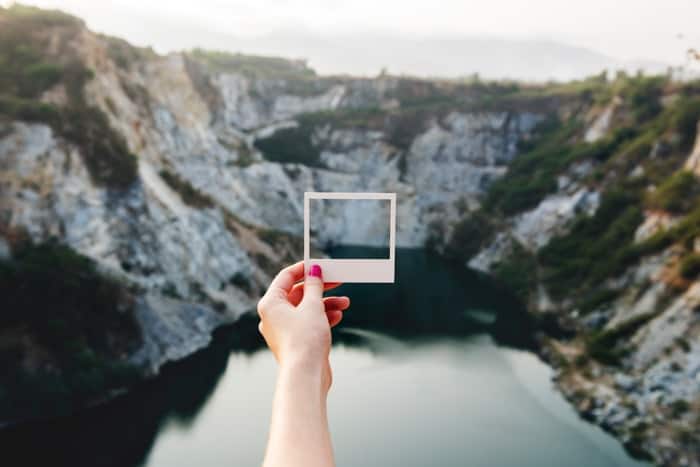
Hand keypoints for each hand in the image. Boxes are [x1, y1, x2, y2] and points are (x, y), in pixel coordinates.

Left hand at [257, 261, 349, 390]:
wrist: (306, 375)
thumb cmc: (304, 340)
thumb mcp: (313, 306)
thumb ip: (314, 286)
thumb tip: (314, 272)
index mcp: (270, 304)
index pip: (285, 277)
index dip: (304, 268)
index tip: (320, 264)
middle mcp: (273, 316)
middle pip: (298, 293)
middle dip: (320, 288)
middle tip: (337, 281)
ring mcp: (283, 330)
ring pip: (305, 309)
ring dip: (326, 303)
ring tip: (345, 302)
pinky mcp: (295, 341)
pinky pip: (308, 322)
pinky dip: (323, 317)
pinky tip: (338, 315)